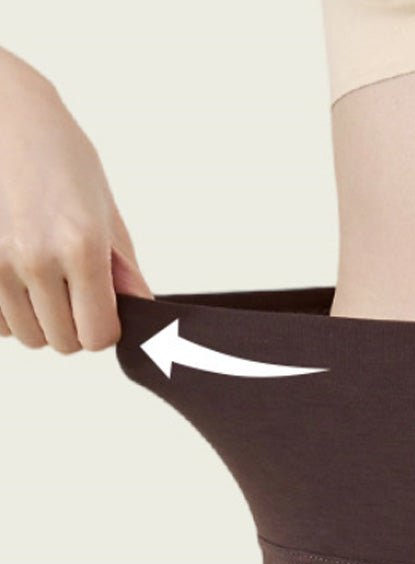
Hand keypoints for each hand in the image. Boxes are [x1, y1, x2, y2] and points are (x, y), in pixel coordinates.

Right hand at [0, 58, 153, 354]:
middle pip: (63, 343)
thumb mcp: (104, 208)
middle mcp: (36, 258)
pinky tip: (15, 279)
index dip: (102, 328)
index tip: (99, 306)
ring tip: (41, 277)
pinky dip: (8, 311)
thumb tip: (141, 315)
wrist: (3, 110)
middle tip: (70, 290)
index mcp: (81, 246)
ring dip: (38, 319)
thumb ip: (124, 271)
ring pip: (27, 336)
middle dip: (72, 326)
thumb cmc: (58, 154)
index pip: (98, 336)